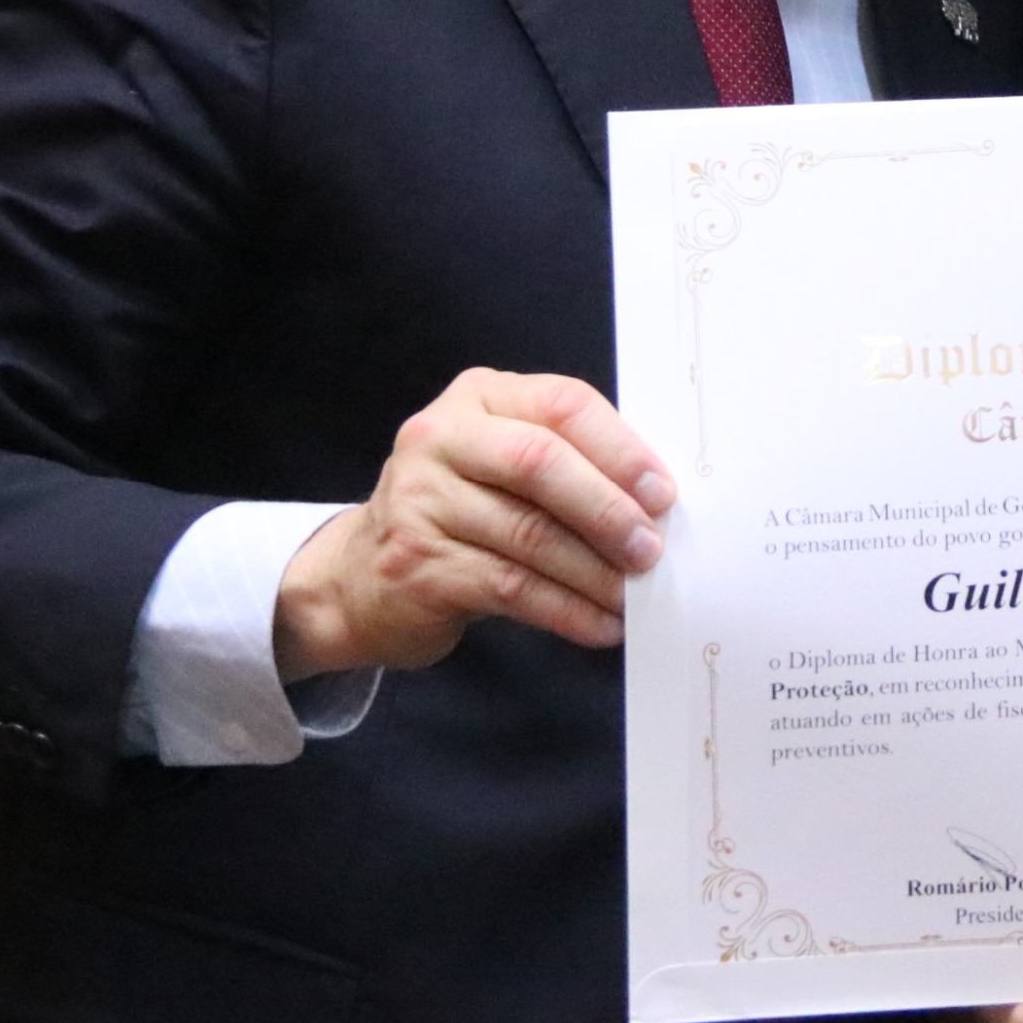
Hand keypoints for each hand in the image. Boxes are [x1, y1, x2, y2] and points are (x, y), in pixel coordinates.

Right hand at [274, 368, 673, 680]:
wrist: (360, 578)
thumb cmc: (459, 513)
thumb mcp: (503, 465)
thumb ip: (566, 462)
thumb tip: (654, 501)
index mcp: (478, 397)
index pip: (561, 405)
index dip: (619, 449)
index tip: (662, 493)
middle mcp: (440, 438)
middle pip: (541, 463)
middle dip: (607, 509)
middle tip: (651, 548)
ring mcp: (420, 501)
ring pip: (529, 534)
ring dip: (594, 571)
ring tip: (633, 595)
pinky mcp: (417, 565)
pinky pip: (510, 587)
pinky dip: (565, 610)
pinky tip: (599, 625)